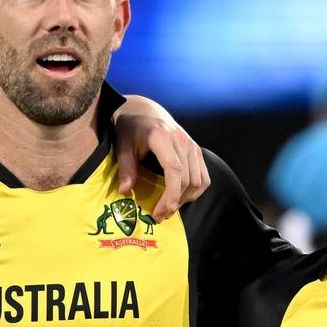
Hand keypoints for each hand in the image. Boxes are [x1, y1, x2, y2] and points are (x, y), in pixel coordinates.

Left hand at [113, 95, 210, 219]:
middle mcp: (182, 140)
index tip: (161, 212)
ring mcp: (192, 145)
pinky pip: (204, 176)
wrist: (145, 110)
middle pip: (187, 179)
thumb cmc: (132, 128)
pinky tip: (181, 197)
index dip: (170, 194)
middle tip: (160, 216)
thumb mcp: (123, 145)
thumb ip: (126, 167)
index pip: (174, 170)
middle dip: (175, 201)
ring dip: (186, 198)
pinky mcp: (197, 150)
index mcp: (162, 137)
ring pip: (199, 180)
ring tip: (169, 208)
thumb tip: (125, 191)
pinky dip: (195, 190)